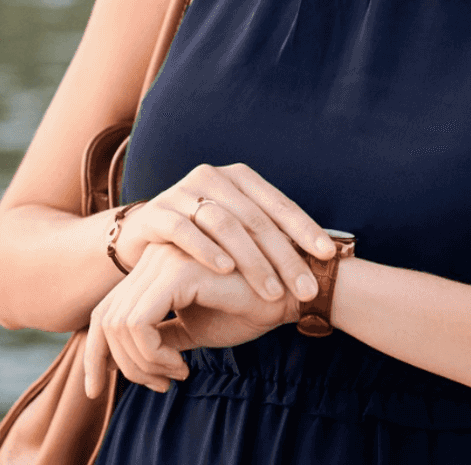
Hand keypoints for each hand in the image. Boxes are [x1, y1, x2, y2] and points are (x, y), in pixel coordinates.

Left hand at [84, 242, 298, 397]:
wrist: (294, 293)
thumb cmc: (250, 308)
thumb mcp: (193, 327)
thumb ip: (160, 336)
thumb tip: (124, 360)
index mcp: (154, 265)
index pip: (107, 311)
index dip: (101, 353)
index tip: (123, 383)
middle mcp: (154, 256)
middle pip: (106, 318)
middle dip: (123, 364)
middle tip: (160, 385)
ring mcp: (164, 258)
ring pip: (119, 323)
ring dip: (142, 363)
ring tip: (175, 375)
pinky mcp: (177, 272)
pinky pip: (139, 323)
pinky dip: (152, 355)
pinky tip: (183, 367)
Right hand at [109, 162, 333, 306]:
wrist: (141, 241)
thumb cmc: (202, 243)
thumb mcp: (238, 235)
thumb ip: (272, 237)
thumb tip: (329, 255)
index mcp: (240, 178)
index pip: (279, 204)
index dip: (306, 230)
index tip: (329, 257)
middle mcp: (213, 178)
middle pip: (256, 219)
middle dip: (285, 257)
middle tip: (305, 289)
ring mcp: (182, 191)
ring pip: (225, 225)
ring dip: (252, 261)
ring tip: (271, 292)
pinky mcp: (156, 211)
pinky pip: (185, 229)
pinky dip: (206, 250)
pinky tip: (224, 270)